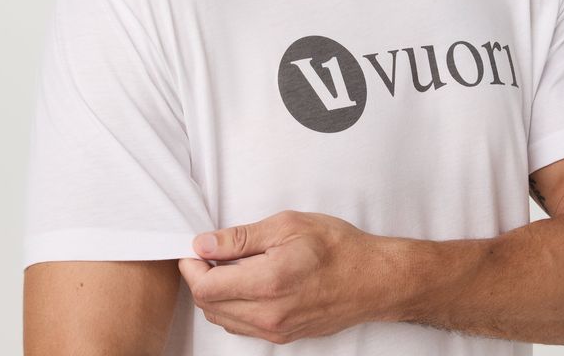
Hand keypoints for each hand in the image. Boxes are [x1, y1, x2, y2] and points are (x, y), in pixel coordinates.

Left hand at [178, 209, 387, 343]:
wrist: (372, 278)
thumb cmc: (336, 246)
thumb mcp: (287, 225)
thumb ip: (241, 238)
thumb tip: (205, 244)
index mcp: (267, 282)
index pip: (205, 286)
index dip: (191, 266)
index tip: (193, 248)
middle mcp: (268, 315)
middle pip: (209, 305)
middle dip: (200, 277)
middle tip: (209, 252)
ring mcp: (275, 330)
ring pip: (223, 319)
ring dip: (215, 293)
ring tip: (228, 264)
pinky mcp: (283, 337)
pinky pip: (242, 326)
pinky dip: (233, 305)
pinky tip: (245, 282)